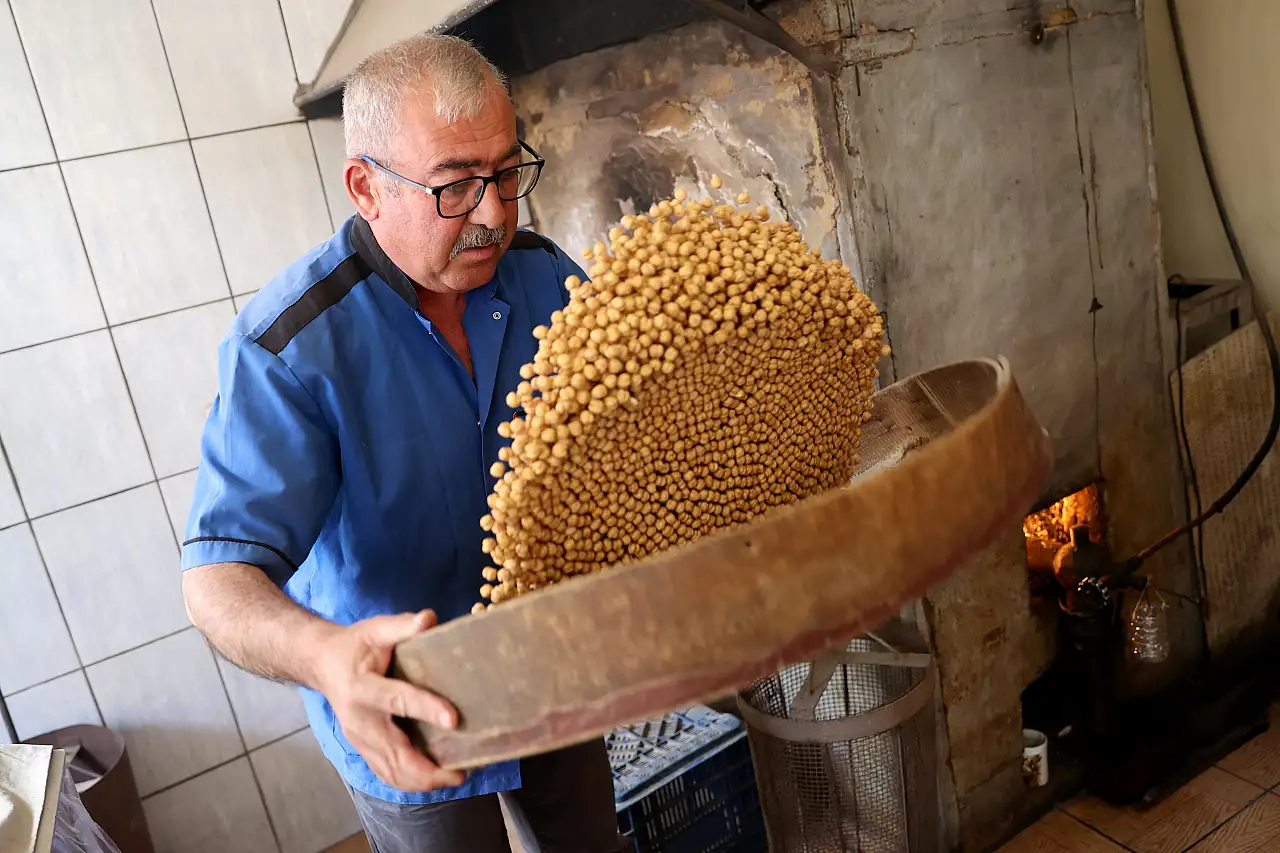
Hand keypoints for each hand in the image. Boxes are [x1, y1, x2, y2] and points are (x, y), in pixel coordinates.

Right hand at [314, 609, 463, 791]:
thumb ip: (402, 626)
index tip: (453, 720)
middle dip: (428, 769)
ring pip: (391, 771)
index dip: (426, 708)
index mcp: (363, 688)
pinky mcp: (362, 749)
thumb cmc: (354, 646)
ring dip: (423, 781)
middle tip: (461, 773)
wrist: (321, 663)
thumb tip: (429, 618)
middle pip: (394, 754)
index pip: (398, 701)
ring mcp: (359, 740)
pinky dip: (411, 782)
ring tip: (455, 778)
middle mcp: (360, 721)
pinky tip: (435, 779)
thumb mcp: (376, 630)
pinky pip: (386, 773)